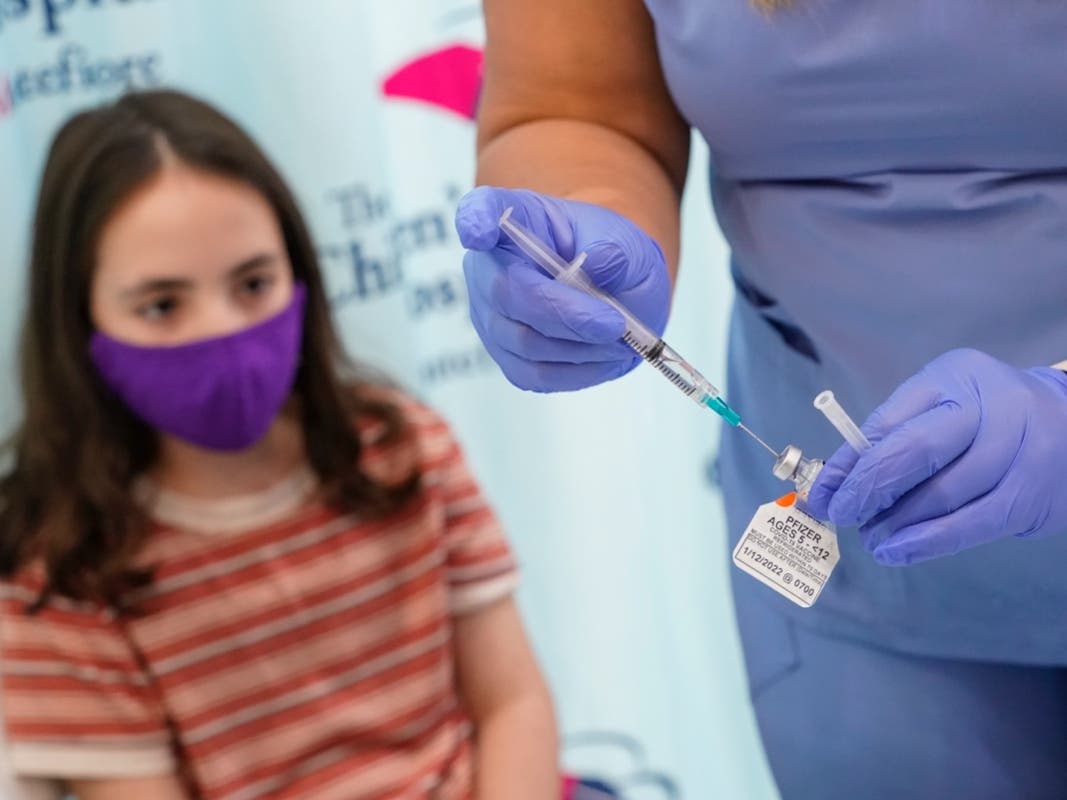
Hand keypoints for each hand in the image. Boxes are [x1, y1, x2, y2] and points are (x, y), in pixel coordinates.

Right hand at [455, 186, 671, 391]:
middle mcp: (489, 268)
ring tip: (621, 338)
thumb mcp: (625, 241)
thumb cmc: (612, 257)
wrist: (618, 294)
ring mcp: (491, 316)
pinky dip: (578, 370)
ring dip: (580, 345)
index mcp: (515, 219)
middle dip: (565, 313)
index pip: (480, 210)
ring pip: (525, 341)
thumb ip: (614, 251)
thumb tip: (594, 266)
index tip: (478, 232)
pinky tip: (605, 356)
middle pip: (506, 293)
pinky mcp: (507, 357)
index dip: (474, 221)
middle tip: (615, 324)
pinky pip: (535, 374)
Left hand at [806, 349, 1066, 565]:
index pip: (890, 420)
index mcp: (956, 378)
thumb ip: (896, 433)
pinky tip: (897, 551)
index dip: (849, 460)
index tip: (822, 490)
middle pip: (917, 450)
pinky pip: (971, 525)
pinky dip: (927, 543)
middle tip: (842, 513)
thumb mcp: (943, 404)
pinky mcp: (1032, 494)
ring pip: (943, 494)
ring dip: (896, 523)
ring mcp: (1018, 450)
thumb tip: (837, 481)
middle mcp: (992, 407)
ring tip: (870, 537)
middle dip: (869, 488)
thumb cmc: (986, 416)